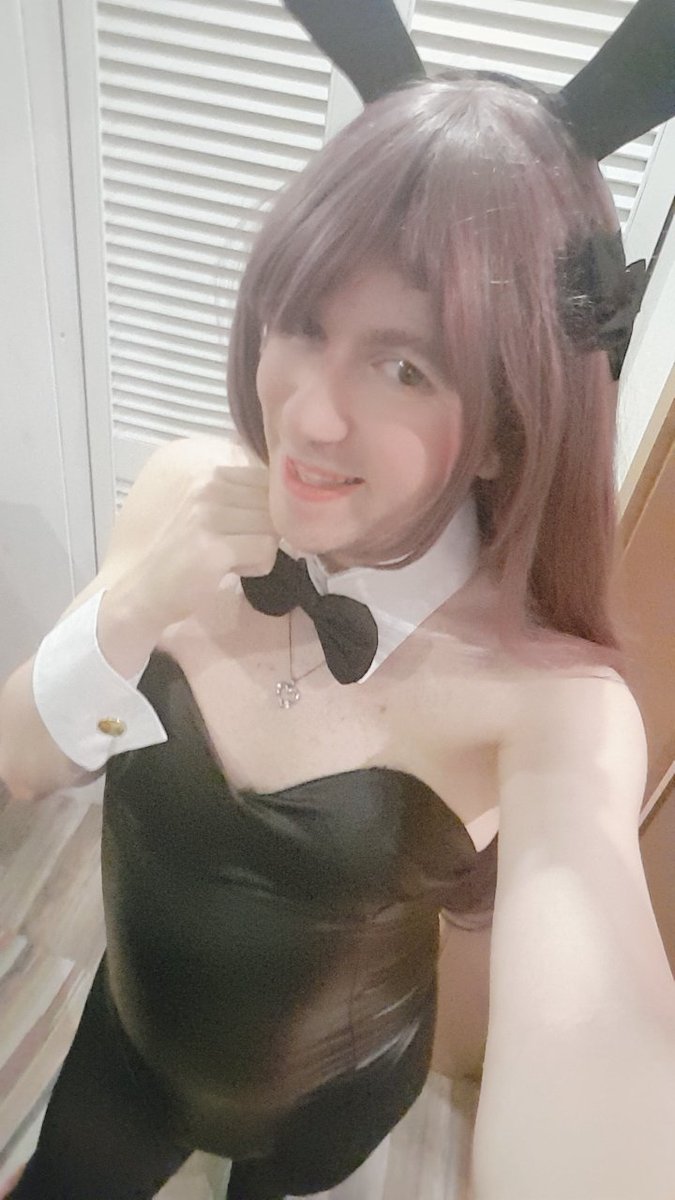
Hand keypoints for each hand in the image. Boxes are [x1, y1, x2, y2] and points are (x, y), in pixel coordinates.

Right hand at [115, 444, 278, 631]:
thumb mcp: (210, 511)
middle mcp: (209, 487)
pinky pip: (265, 551)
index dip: (266, 510)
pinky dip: (255, 567)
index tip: (243, 529)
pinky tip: (229, 570)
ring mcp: (209, 515)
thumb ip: (243, 498)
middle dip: (264, 531)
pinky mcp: (213, 547)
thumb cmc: (182, 553)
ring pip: (273, 528)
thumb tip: (290, 496)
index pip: (268, 481)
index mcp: (209, 474)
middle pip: (274, 505)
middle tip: (235, 548)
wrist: (142, 589)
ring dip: (260, 551)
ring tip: (230, 559)